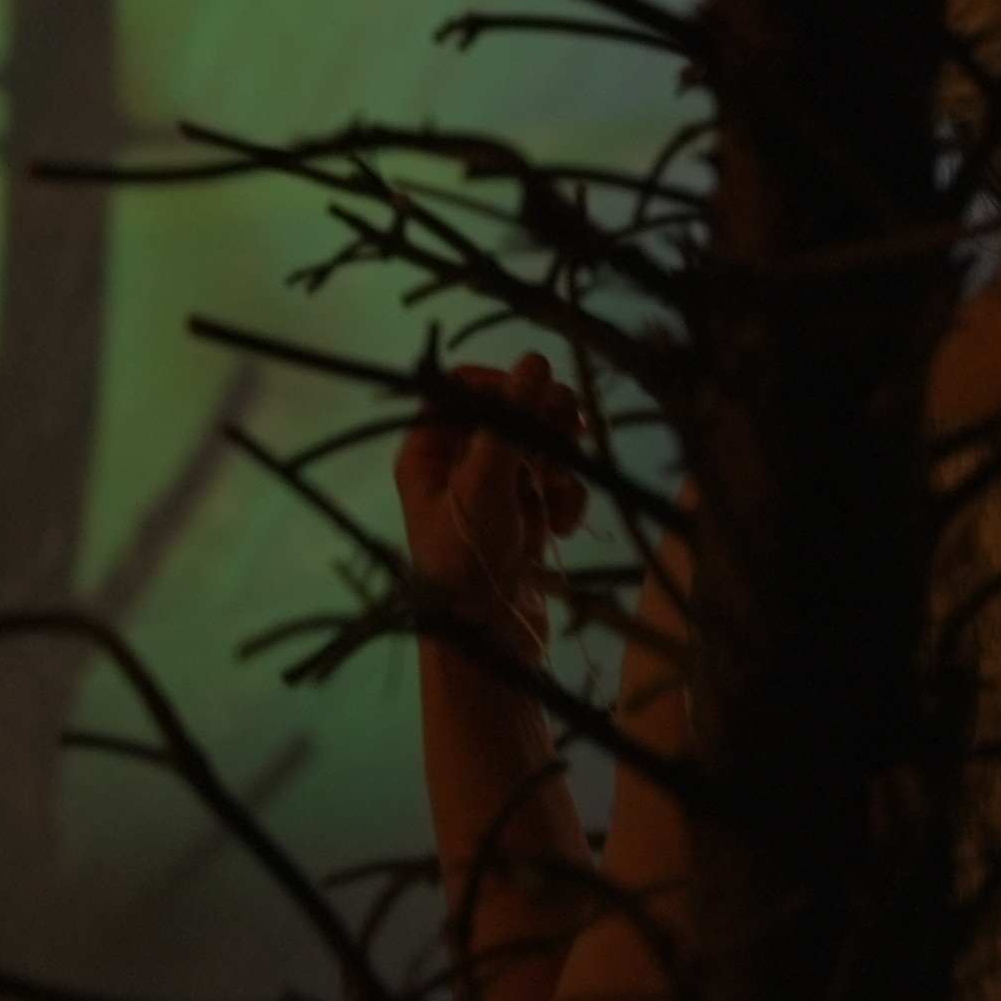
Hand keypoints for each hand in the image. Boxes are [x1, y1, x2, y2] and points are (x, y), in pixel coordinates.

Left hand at [395, 351, 591, 647]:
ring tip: (561, 491)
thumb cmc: (466, 562)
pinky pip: (558, 484)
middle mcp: (458, 466)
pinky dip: (568, 498)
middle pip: (510, 412)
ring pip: (541, 446)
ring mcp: (496, 492)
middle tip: (572, 431)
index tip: (537, 394)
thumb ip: (511, 423)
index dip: (503, 385)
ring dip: (562, 462)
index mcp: (427, 452)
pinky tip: (564, 522)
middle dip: (544, 423)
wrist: (487, 641)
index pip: (462, 389)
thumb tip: (534, 360)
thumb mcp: (485, 487)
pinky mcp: (527, 518)